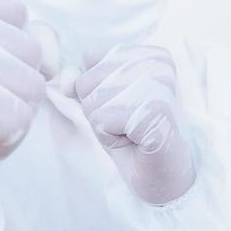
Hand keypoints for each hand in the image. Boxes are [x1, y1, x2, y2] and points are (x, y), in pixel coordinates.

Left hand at [74, 44, 196, 204]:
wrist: (163, 177)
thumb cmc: (134, 138)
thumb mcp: (101, 103)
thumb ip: (80, 82)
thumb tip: (66, 79)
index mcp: (150, 52)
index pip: (90, 57)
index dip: (97, 91)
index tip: (125, 108)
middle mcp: (158, 62)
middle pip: (87, 80)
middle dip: (98, 110)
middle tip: (128, 125)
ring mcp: (160, 84)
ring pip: (92, 101)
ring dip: (105, 126)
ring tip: (132, 133)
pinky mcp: (155, 110)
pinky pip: (102, 120)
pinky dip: (110, 138)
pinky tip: (135, 142)